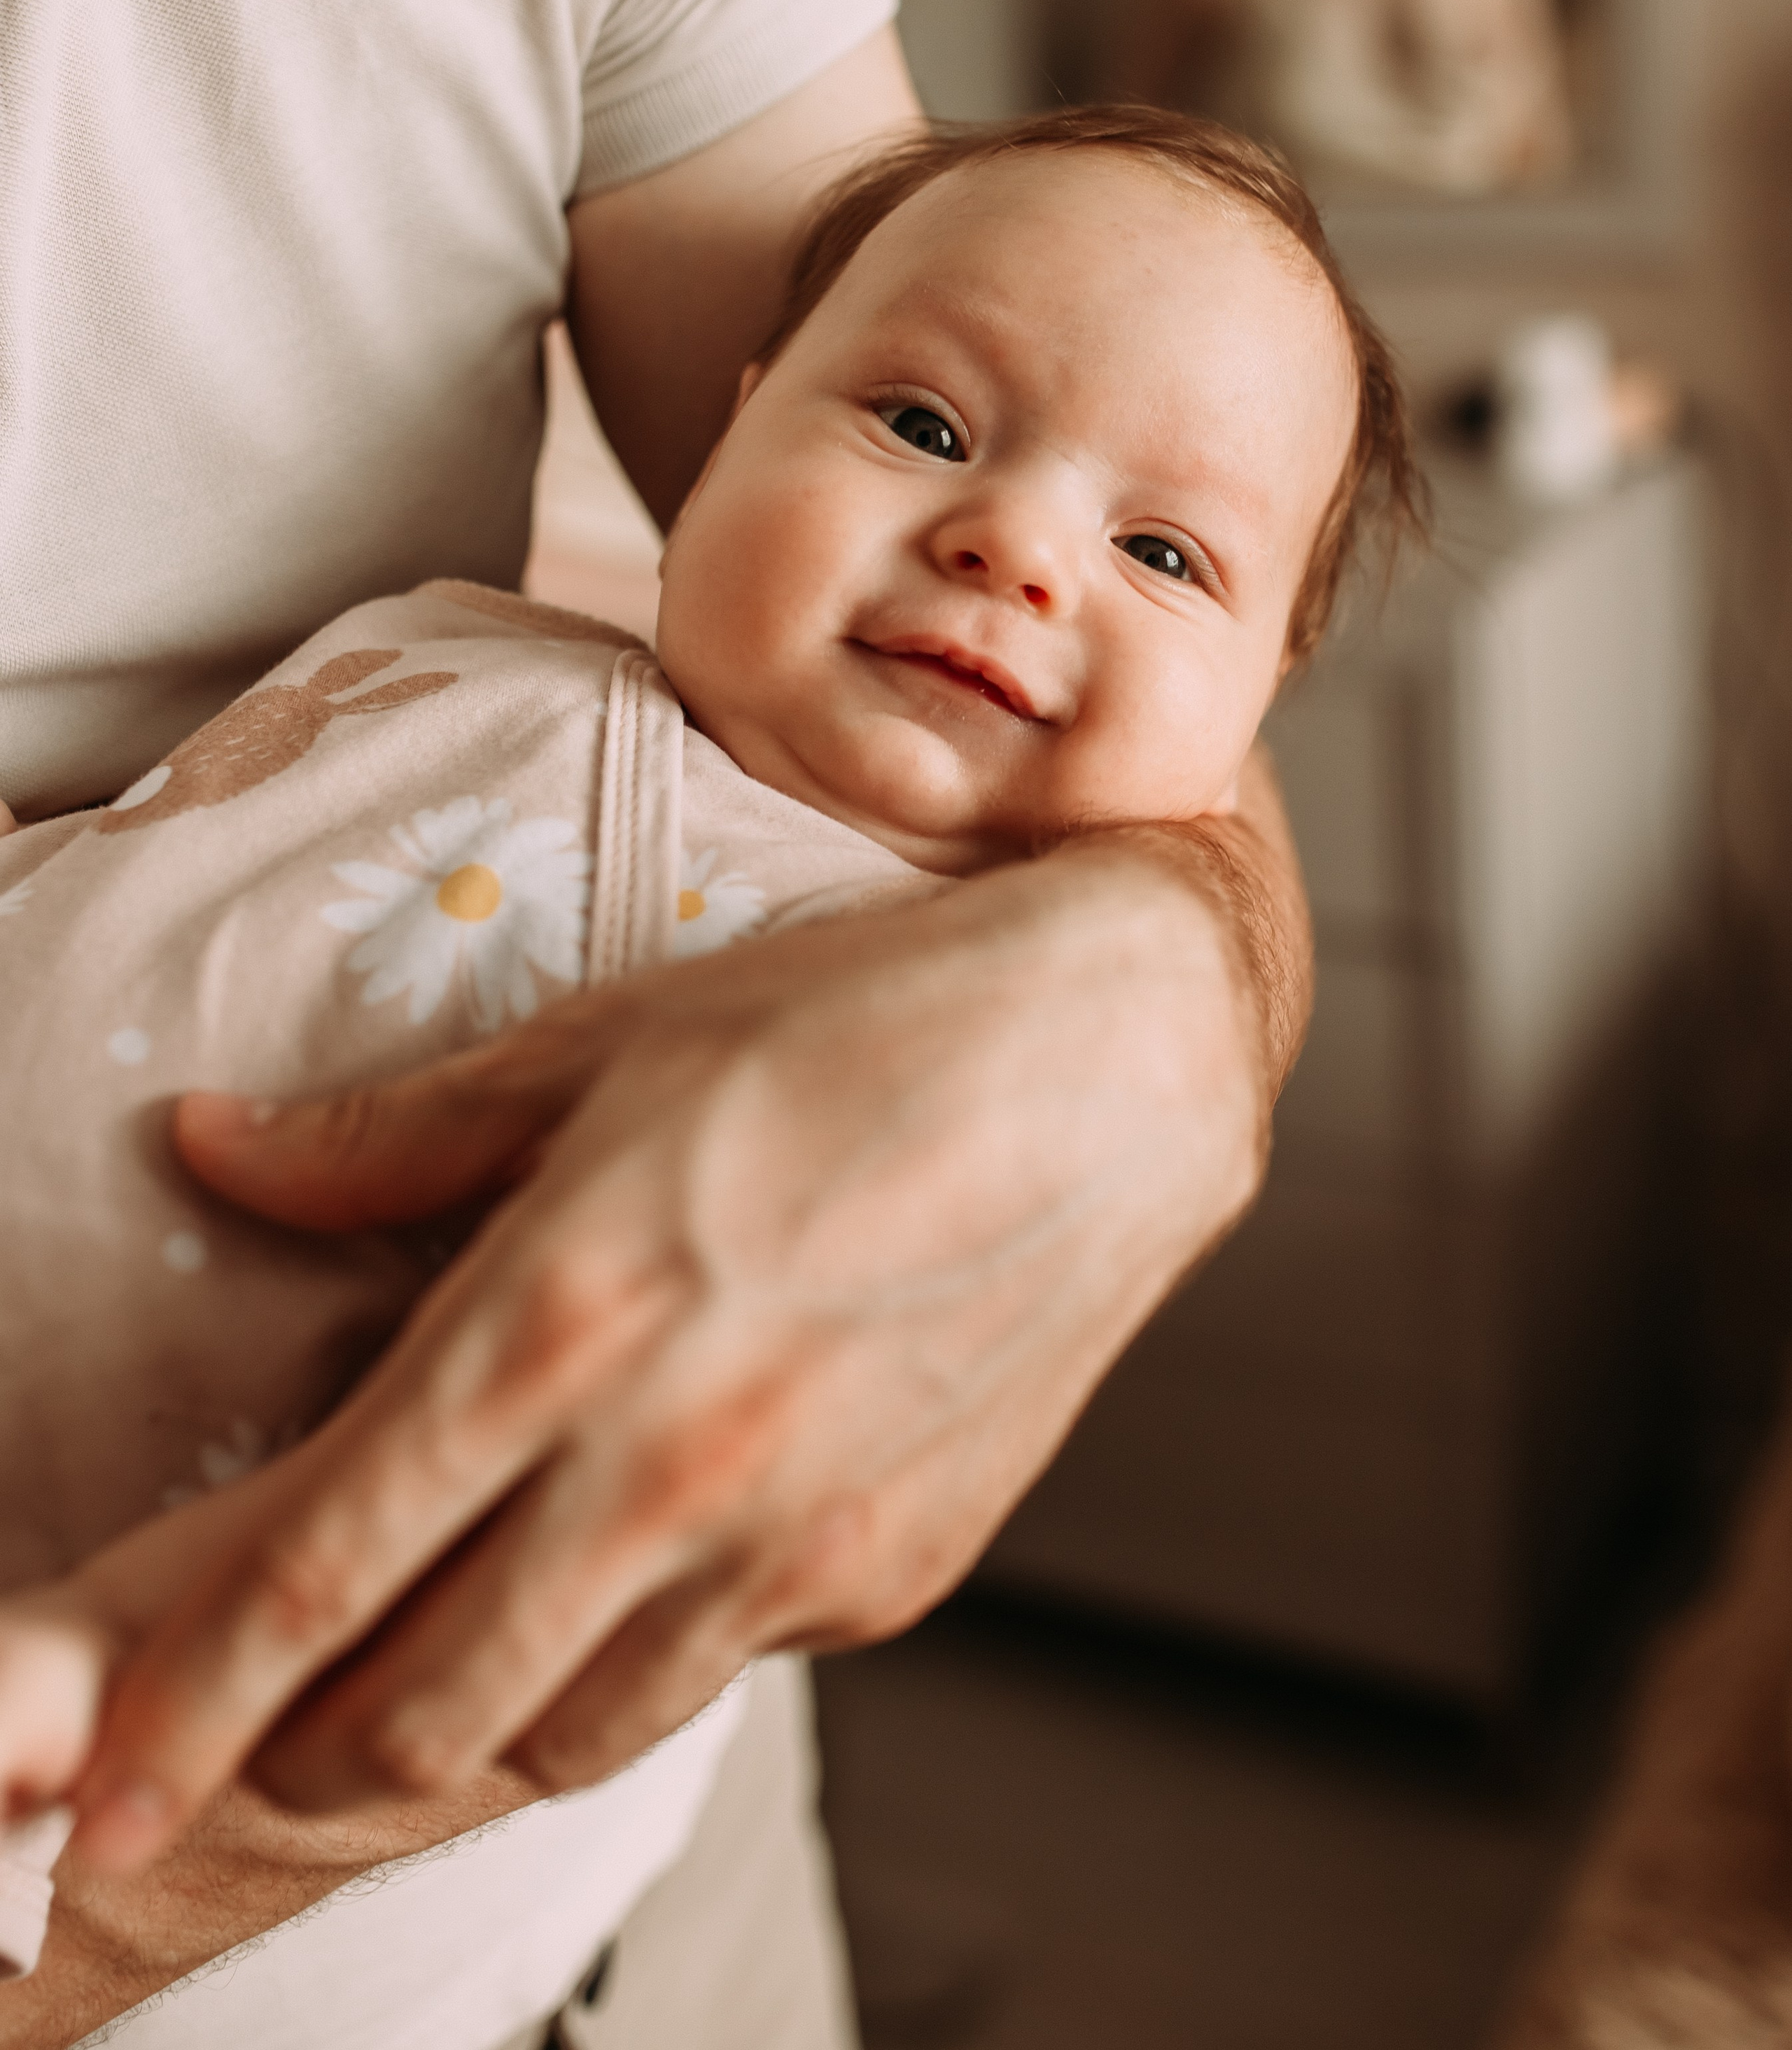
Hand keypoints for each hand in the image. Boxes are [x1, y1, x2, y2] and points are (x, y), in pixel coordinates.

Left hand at [68, 797, 1301, 1876]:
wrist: (1120, 1055)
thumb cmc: (864, 1022)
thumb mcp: (606, 1046)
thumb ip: (391, 1135)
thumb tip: (214, 1146)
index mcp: (563, 1308)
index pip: (321, 1563)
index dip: (191, 1702)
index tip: (112, 1790)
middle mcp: (668, 1456)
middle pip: (419, 1705)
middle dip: (308, 1747)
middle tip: (276, 1715)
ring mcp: (792, 1536)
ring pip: (562, 1733)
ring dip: (470, 1722)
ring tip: (450, 1648)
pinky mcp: (893, 1571)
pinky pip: (716, 1675)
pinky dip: (640, 1659)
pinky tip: (647, 1563)